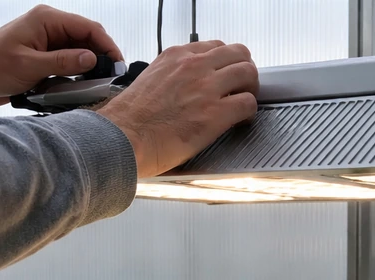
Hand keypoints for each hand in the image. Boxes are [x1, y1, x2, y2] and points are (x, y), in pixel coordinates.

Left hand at [0, 4, 120, 111]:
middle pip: (88, 39)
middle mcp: (50, 27)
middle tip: (112, 80)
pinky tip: (80, 88)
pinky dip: (77, 76)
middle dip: (102, 58)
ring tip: (98, 86)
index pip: (89, 28)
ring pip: (80, 52)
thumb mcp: (30, 66)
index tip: (119, 66)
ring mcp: (48, 42)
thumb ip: (63, 62)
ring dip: (89, 69)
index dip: (108, 46)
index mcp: (47, 20)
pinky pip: (69, 63)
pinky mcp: (45, 57)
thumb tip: (92, 59)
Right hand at [98, 41, 258, 178]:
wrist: (124, 137)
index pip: (215, 47)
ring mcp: (206, 88)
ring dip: (251, 88)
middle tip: (242, 86)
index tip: (225, 75)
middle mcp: (194, 66)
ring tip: (244, 101)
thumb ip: (172, 77)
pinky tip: (240, 120)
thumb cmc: (130, 118)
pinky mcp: (215, 113)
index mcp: (176, 56)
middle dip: (244, 70)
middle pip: (238, 54)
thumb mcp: (150, 80)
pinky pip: (248, 103)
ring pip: (248, 73)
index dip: (225, 62)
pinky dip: (249, 112)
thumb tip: (183, 87)